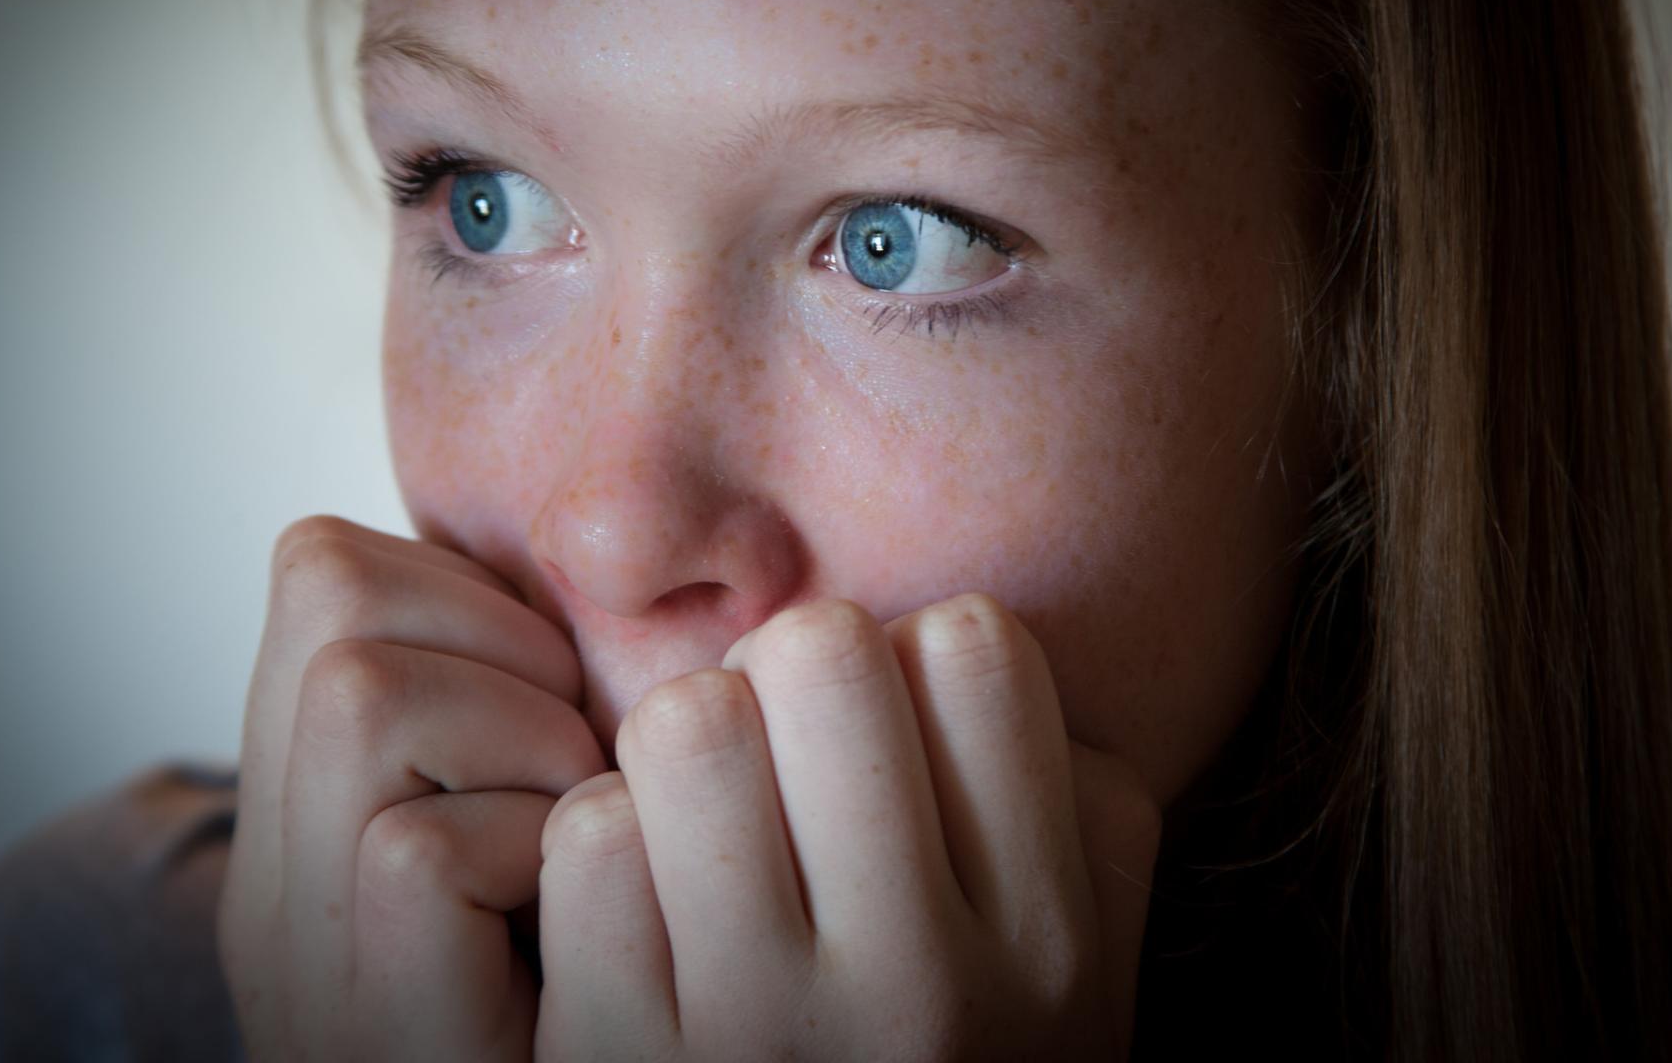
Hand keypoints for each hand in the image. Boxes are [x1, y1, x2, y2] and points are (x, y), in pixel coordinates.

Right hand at [218, 516, 606, 1060]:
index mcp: (308, 814)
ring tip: (573, 822)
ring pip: (363, 696)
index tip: (543, 685)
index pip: (324, 568)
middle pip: (332, 594)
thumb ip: (506, 704)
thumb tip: (593, 559)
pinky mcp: (377, 1041)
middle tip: (569, 754)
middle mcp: (275, 883)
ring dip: (524, 734)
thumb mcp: (527, 810)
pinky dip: (523, 842)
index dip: (463, 587)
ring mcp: (308, 963)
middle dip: (499, 641)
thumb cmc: (615, 975)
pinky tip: (569, 903)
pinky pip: (414, 852)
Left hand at [535, 594, 1160, 1059]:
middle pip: (820, 652)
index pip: (978, 650)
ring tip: (707, 820)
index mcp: (1048, 951)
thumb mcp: (1075, 992)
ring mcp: (760, 1029)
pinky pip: (588, 840)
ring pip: (688, 727)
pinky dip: (601, 848)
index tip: (894, 730)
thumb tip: (978, 658)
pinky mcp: (618, 1061)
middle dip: (788, 673)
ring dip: (687, 750)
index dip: (916, 656)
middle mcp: (919, 987)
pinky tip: (640, 907)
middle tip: (783, 751)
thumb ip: (1083, 828)